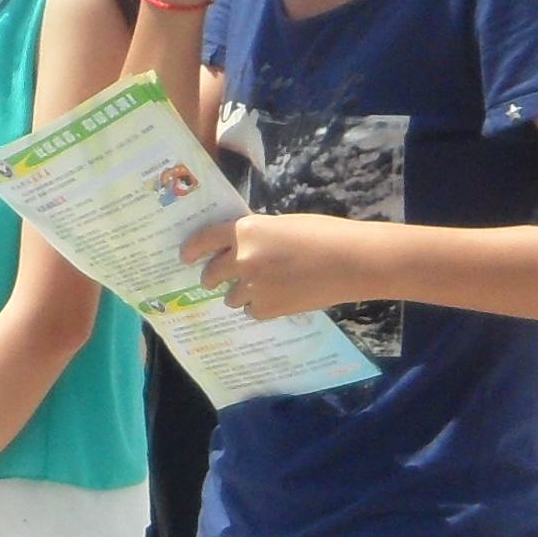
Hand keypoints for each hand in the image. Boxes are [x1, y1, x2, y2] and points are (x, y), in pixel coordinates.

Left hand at [183, 210, 378, 321]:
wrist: (351, 261)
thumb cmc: (323, 234)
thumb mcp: (282, 225)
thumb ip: (256, 236)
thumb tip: (239, 248)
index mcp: (245, 231)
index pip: (204, 240)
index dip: (192, 250)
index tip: (186, 257)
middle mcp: (242, 258)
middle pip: (211, 274)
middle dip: (213, 277)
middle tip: (217, 279)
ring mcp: (252, 286)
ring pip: (230, 297)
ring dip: (240, 293)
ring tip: (263, 288)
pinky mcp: (267, 308)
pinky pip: (251, 311)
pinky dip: (259, 307)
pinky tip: (278, 297)